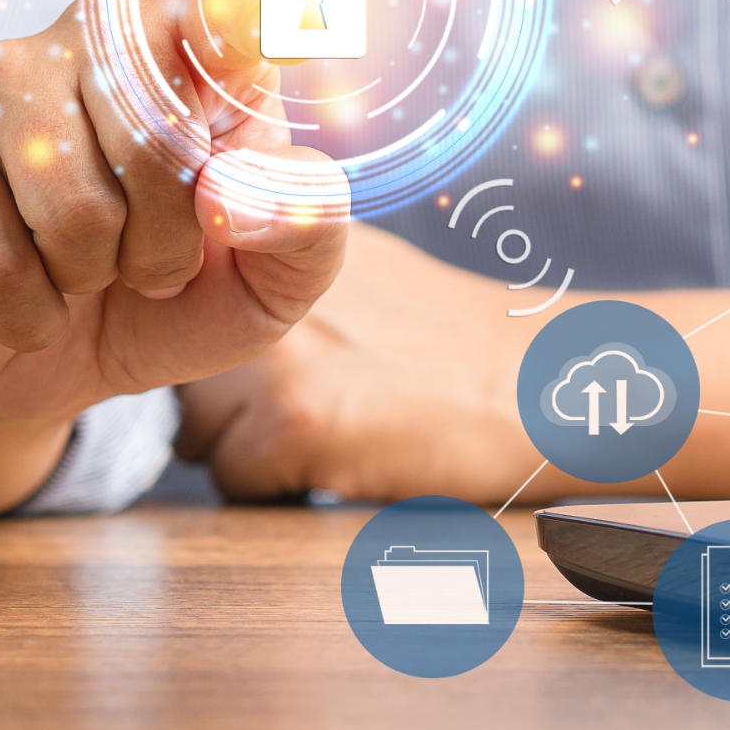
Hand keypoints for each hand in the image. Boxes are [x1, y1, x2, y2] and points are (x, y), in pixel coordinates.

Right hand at [0, 0, 349, 425]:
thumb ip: (307, 224)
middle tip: (156, 262)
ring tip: (90, 269)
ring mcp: (2, 79)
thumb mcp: (280, 277)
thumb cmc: (191, 292)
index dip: (238, 21)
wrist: (72, 357)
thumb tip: (229, 194)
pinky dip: (30, 314)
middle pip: (157, 145)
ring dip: (94, 276)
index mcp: (202, 49)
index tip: (255, 16)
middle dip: (169, 246)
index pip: (226, 12)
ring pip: (72, 207)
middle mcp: (99, 34)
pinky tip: (30, 295)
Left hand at [175, 224, 545, 503]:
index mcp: (289, 241)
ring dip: (247, 446)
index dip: (225, 350)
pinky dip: (280, 487)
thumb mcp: (372, 275)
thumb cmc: (464, 348)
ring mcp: (278, 352)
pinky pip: (234, 480)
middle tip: (320, 405)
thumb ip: (290, 277)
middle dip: (233, 403)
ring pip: (198, 430)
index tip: (284, 371)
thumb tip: (220, 303)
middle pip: (189, 373)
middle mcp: (269, 281)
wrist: (540, 386)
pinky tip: (345, 460)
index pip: (195, 305)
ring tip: (332, 433)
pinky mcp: (294, 421)